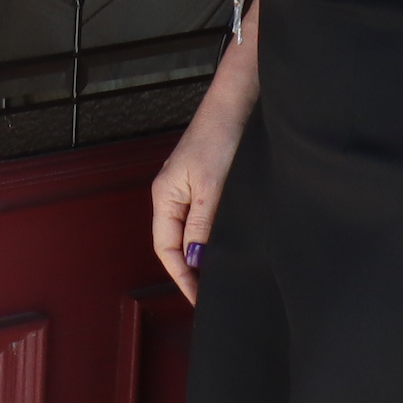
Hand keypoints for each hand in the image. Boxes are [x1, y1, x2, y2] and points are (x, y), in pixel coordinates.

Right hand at [151, 6, 258, 302]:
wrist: (237, 103)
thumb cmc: (219, 137)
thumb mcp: (211, 188)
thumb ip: (201, 226)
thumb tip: (195, 260)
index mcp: (165, 196)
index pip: (166, 248)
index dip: (181, 277)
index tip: (199, 300)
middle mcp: (172, 194)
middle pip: (174, 243)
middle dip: (189, 271)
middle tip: (211, 295)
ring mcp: (188, 187)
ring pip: (190, 232)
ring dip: (201, 255)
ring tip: (220, 277)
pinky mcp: (206, 181)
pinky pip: (203, 218)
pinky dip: (212, 237)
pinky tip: (227, 245)